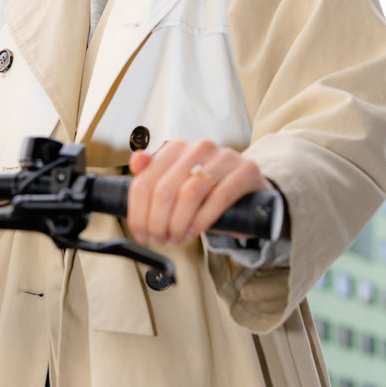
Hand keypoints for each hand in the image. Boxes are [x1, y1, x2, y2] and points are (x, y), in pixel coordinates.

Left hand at [126, 139, 270, 245]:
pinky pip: (220, 196)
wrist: (248, 191)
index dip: (138, 212)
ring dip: (178, 222)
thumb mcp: (176, 185)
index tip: (141, 233)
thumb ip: (152, 176)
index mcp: (176, 148)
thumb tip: (137, 161)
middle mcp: (199, 147)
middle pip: (165, 189)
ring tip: (177, 238)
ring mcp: (224, 157)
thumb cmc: (207, 191)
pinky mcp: (246, 170)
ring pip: (190, 192)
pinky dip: (203, 219)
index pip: (145, 180)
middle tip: (160, 239)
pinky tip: (195, 231)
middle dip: (158, 221)